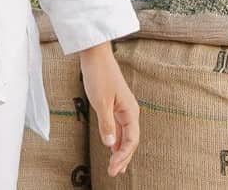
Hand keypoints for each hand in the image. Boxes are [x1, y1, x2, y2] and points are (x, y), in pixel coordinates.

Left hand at [80, 43, 138, 175]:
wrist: (95, 54)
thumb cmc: (99, 75)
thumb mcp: (100, 101)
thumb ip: (106, 124)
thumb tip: (111, 145)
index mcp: (131, 111)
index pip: (131, 140)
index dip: (123, 156)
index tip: (113, 167)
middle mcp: (130, 111)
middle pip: (131, 140)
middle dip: (123, 158)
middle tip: (114, 173)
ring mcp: (123, 108)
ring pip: (125, 135)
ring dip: (120, 151)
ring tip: (115, 166)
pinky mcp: (115, 105)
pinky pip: (119, 127)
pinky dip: (116, 139)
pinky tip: (112, 148)